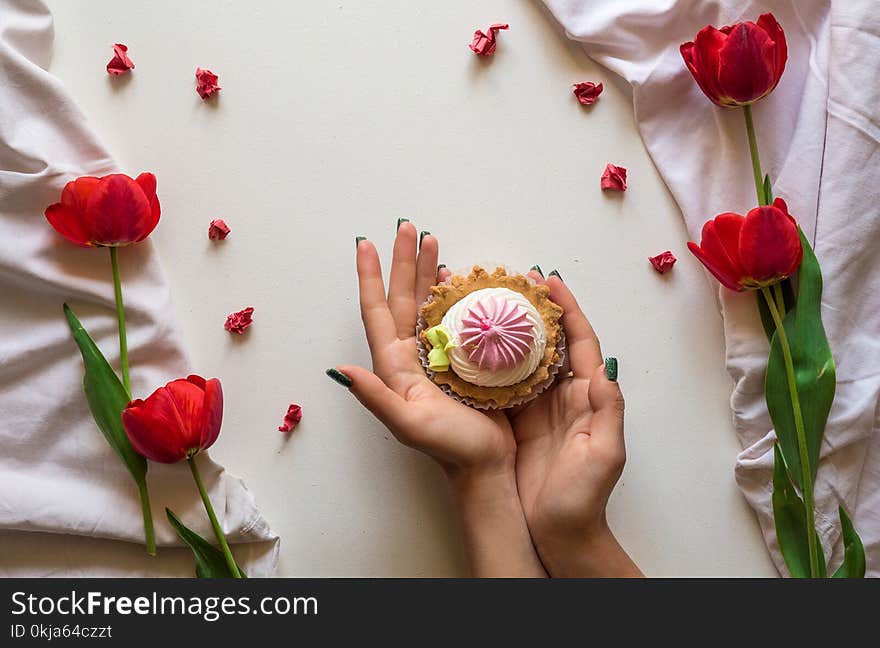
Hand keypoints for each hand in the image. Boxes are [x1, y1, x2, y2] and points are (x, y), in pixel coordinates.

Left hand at [332, 223, 543, 575]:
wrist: (486, 466)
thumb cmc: (450, 448)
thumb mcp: (409, 423)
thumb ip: (376, 396)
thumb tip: (339, 370)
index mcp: (395, 365)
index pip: (377, 311)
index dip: (370, 277)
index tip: (365, 243)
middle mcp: (412, 354)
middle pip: (403, 297)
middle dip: (404, 261)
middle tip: (408, 226)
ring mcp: (438, 355)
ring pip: (427, 302)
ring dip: (428, 271)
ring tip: (432, 241)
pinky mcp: (463, 359)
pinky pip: (455, 317)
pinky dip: (454, 293)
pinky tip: (457, 276)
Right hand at [509, 270, 641, 576]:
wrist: (561, 533)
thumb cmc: (586, 498)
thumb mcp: (606, 454)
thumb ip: (608, 410)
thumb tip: (604, 368)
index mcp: (588, 396)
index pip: (580, 341)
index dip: (567, 309)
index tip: (549, 281)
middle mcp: (563, 395)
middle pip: (550, 341)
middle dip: (535, 309)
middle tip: (512, 282)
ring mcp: (538, 407)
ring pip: (524, 357)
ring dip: (511, 330)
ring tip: (490, 303)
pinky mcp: (516, 421)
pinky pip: (504, 382)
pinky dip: (492, 361)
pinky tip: (474, 346)